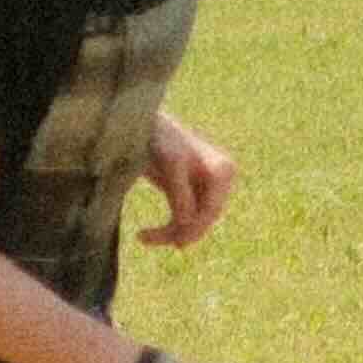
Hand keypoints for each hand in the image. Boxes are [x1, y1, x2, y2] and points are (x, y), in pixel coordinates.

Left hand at [144, 116, 236, 252]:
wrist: (139, 122)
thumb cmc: (157, 136)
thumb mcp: (169, 163)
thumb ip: (180, 191)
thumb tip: (189, 224)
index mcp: (222, 170)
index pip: (211, 211)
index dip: (191, 229)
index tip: (166, 239)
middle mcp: (220, 179)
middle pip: (205, 219)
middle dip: (179, 232)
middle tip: (144, 237)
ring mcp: (206, 186)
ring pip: (194, 223)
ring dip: (171, 233)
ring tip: (142, 236)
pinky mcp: (190, 191)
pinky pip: (184, 218)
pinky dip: (168, 227)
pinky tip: (143, 234)